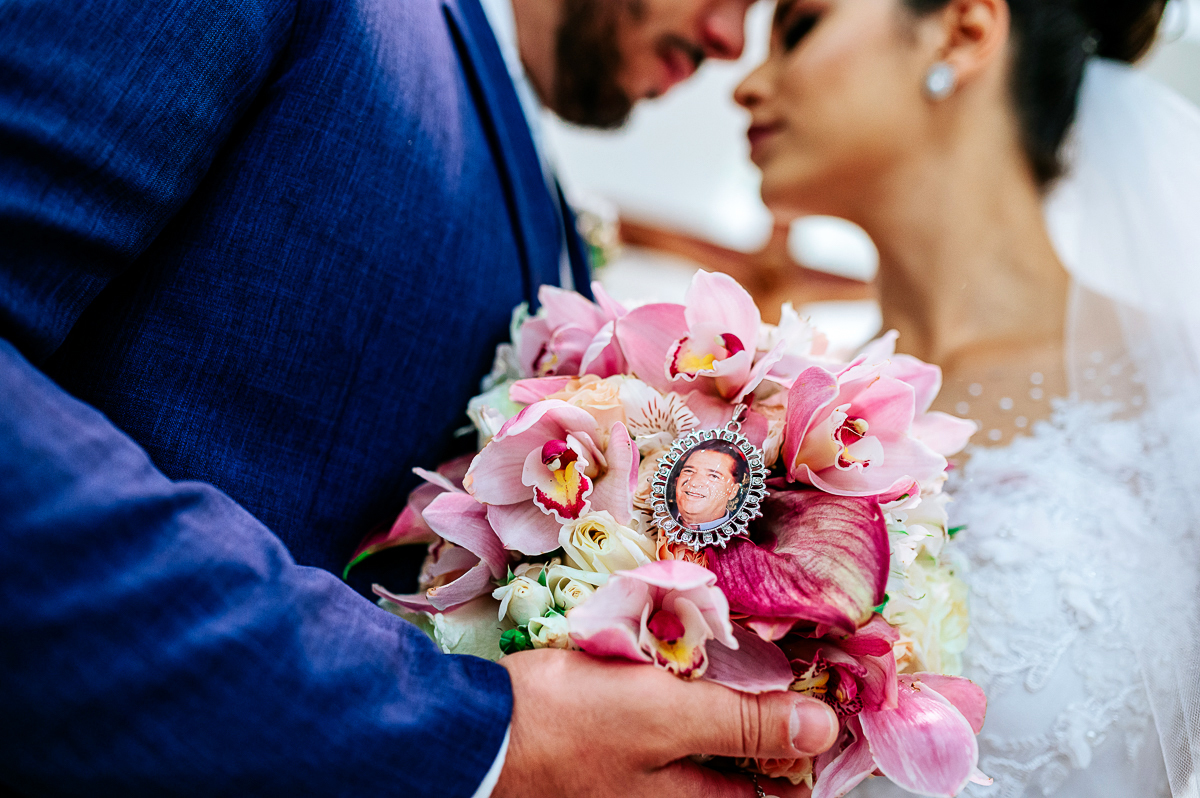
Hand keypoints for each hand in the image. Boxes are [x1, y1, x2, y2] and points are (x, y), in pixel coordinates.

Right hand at [493, 649, 839, 797]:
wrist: (472, 731)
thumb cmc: (568, 727)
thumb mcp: (664, 718)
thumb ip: (743, 724)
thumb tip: (824, 730)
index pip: (775, 783)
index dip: (803, 737)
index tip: (821, 691)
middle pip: (737, 760)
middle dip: (763, 711)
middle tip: (780, 661)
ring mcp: (636, 777)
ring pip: (698, 737)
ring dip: (718, 695)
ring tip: (732, 650)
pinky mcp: (608, 745)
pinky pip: (661, 721)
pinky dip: (676, 688)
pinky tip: (674, 656)